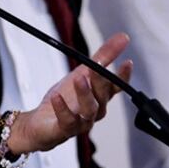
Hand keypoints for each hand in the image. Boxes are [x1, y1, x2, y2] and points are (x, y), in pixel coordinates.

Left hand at [10, 32, 131, 153]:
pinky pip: (67, 120)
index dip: (122, 77)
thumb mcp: (82, 72)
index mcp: (100, 97)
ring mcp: (82, 122)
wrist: (41, 122)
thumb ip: (103, 56)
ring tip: (79, 78)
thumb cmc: (65, 98)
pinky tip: (57, 97)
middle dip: (100, 81)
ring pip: (88, 110)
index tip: (128, 62)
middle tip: (97, 67)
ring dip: (85, 94)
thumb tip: (123, 38)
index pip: (116, 87)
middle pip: (102, 96)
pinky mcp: (65, 130)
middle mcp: (95, 111)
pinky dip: (62, 109)